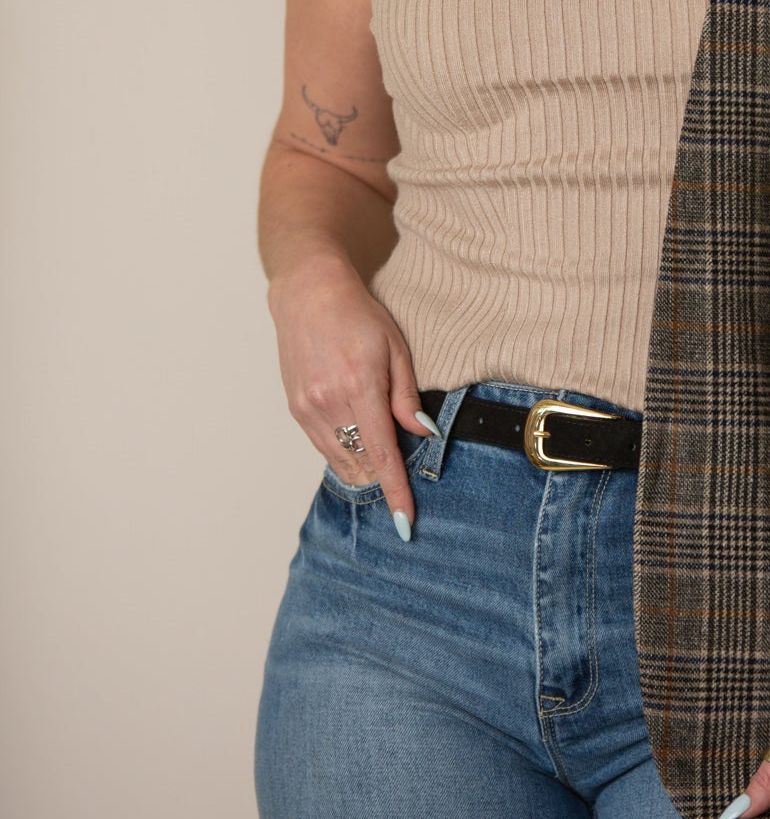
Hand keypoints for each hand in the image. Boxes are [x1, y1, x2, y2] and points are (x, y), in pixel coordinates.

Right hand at [269, 254, 433, 538]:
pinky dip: (344, 453)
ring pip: (340, 461)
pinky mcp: (296, 409)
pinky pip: (324, 447)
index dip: (395, 492)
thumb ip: (406, 397)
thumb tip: (423, 434)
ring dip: (363, 470)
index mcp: (360, 387)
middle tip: (404, 481)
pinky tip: (359, 444)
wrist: (308, 294)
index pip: (382, 454)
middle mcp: (329, 403)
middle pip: (360, 465)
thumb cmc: (359, 315)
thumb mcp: (396, 348)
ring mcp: (308, 408)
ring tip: (383, 463)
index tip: (404, 524)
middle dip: (383, 481)